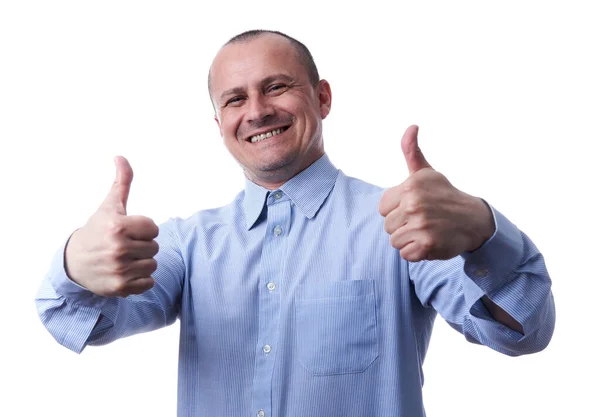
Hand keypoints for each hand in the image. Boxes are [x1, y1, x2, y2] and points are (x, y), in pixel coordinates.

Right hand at [65, 156, 158, 296]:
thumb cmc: (97, 230)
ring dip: (142, 262)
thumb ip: (121, 182)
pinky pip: (149, 282)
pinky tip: (124, 273)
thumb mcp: (109, 206)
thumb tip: (121, 156)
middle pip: (154, 247)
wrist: (74, 264)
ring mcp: (119, 270)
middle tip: (122, 246)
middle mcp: (118, 249)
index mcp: (118, 227)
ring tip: (123, 259)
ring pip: (153, 264)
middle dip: (142, 245)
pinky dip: (140, 280)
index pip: (153, 228)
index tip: (126, 231)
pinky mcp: (121, 288)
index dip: (142, 229)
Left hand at [378, 125, 494, 261]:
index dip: (396, 210)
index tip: (414, 207)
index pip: (383, 208)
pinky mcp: (427, 245)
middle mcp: (414, 204)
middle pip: (387, 225)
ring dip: (409, 239)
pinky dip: (417, 252)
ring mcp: (421, 225)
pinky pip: (405, 254)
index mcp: (410, 186)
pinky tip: (431, 242)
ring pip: (394, 241)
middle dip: (403, 225)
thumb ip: (412, 152)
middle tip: (424, 220)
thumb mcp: (427, 173)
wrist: (474, 221)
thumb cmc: (445, 196)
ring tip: (427, 230)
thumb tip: (411, 127)